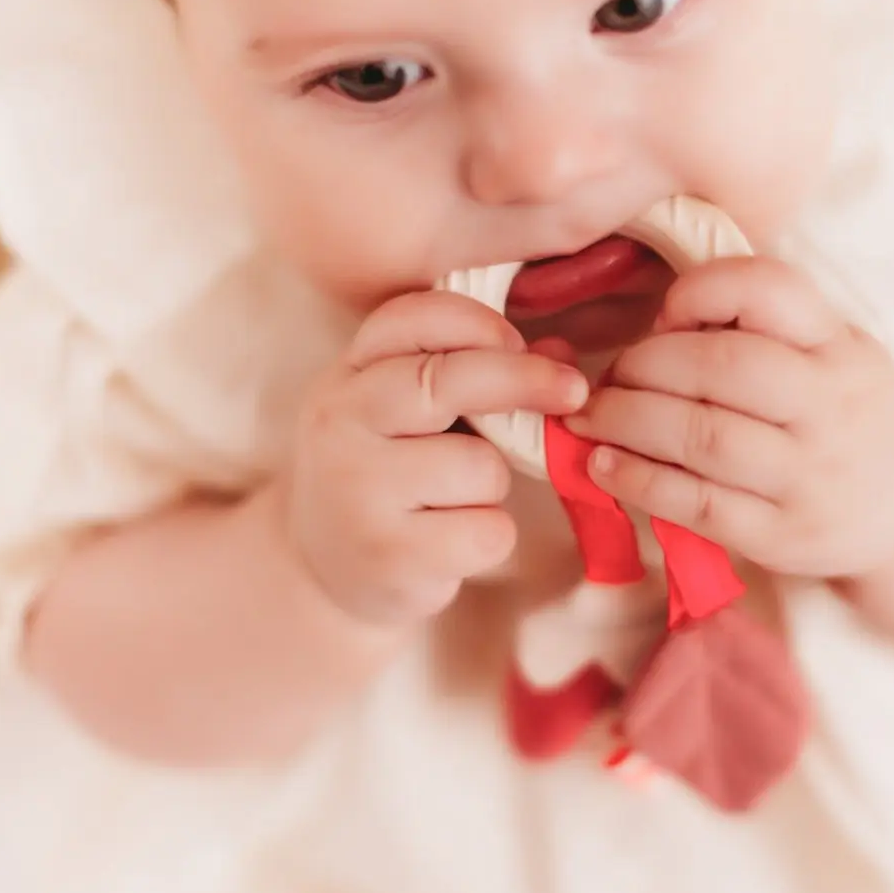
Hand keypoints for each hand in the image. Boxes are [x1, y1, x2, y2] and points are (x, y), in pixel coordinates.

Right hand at [280, 292, 587, 624]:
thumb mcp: (408, 415)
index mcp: (347, 376)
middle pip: (450, 381)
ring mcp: (359, 492)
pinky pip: (487, 531)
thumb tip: (561, 359)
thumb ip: (472, 375)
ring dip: (492, 484)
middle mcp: (341, 424)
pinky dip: (489, 537)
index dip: (479, 324)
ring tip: (454, 501)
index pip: (413, 320)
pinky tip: (452, 544)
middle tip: (572, 392)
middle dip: (523, 381)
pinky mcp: (390, 556)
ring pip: (482, 466)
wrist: (321, 572)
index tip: (520, 343)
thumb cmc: (385, 476)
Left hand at [568, 258, 893, 580]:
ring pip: (703, 438)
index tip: (664, 315)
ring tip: (590, 418)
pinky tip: (604, 466)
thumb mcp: (833, 351)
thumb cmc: (849, 414)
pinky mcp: (784, 536)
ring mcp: (810, 476)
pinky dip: (639, 482)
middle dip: (644, 366)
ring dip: (627, 422)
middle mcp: (832, 406)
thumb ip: (765, 328)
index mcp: (839, 346)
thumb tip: (657, 326)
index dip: (701, 291)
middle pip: (722, 368)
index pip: (770, 289)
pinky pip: (699, 505)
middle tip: (607, 377)